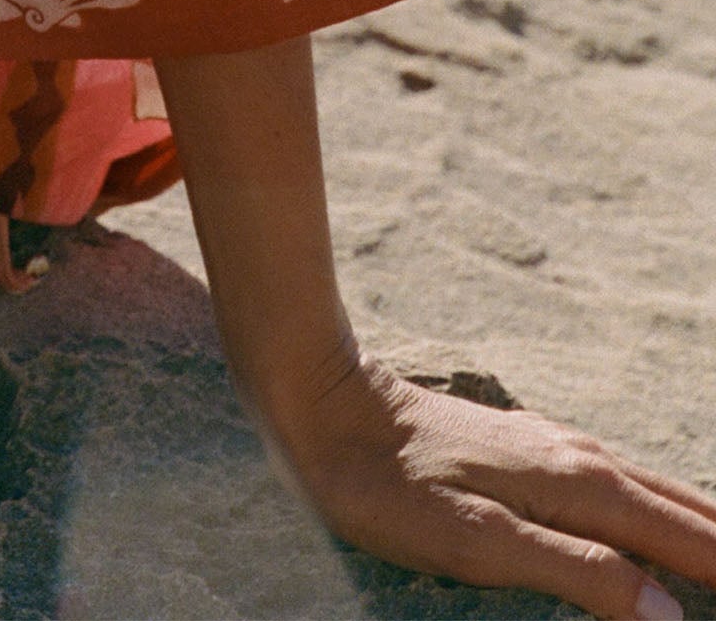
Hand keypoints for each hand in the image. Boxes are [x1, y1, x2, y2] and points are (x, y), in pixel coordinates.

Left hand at [274, 347, 715, 617]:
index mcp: (580, 483)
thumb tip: (669, 614)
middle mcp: (581, 456)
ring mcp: (554, 446)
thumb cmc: (391, 487)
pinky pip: (618, 483)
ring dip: (695, 528)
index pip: (685, 539)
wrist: (327, 406)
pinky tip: (650, 524)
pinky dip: (656, 511)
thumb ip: (578, 571)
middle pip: (682, 511)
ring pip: (651, 491)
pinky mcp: (528, 447)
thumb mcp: (480, 543)